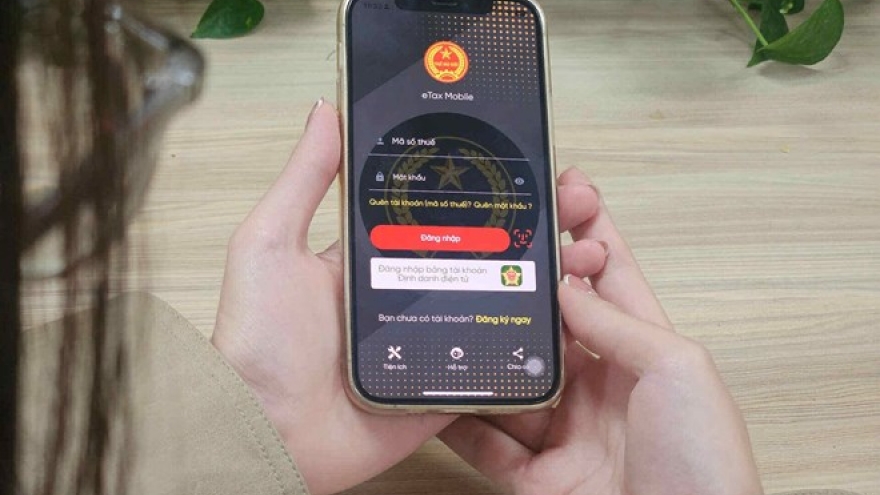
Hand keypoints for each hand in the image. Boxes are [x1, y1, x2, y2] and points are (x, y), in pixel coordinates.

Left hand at [210, 100, 608, 493]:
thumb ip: (304, 180)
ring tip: (581, 253)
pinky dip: (530, 342)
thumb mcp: (271, 243)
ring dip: (543, 278)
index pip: (439, 210)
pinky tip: (568, 316)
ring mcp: (428, 338)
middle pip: (480, 250)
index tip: (522, 164)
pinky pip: (493, 359)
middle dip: (530, 225)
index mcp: (372, 255)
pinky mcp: (442, 383)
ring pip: (498, 300)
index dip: (483, 187)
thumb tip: (325, 112)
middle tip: (569, 203)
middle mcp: (405, 293)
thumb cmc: (257, 341)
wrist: (266, 431)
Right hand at [439, 169, 762, 494]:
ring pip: (509, 381)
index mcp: (645, 353)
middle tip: (483, 249)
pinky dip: (457, 423)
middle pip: (550, 324)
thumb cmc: (706, 463)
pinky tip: (433, 396)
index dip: (585, 231)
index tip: (558, 190)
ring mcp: (567, 431)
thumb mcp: (677, 370)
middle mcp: (602, 387)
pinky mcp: (538, 478)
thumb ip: (617, 323)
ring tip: (445, 314)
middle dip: (518, 287)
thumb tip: (568, 283)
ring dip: (479, 354)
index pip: (609, 276)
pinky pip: (487, 445)